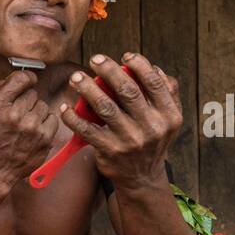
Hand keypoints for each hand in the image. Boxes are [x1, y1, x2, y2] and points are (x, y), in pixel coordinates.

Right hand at [0, 70, 61, 188]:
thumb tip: (14, 76)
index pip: (21, 78)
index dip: (26, 78)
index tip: (27, 81)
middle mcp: (14, 116)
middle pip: (32, 93)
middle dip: (26, 101)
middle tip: (18, 114)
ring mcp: (31, 128)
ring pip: (43, 106)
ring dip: (36, 112)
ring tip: (25, 125)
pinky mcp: (44, 138)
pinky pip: (52, 119)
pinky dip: (45, 123)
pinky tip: (34, 131)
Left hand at [59, 53, 181, 188]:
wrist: (141, 178)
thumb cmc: (151, 141)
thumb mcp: (168, 120)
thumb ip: (167, 94)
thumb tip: (154, 68)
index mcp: (168, 115)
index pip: (154, 83)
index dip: (139, 65)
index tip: (125, 55)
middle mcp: (151, 127)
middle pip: (127, 91)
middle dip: (109, 70)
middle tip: (95, 59)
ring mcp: (129, 140)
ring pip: (105, 106)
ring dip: (87, 88)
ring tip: (76, 78)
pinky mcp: (109, 150)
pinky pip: (87, 129)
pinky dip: (73, 118)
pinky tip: (66, 108)